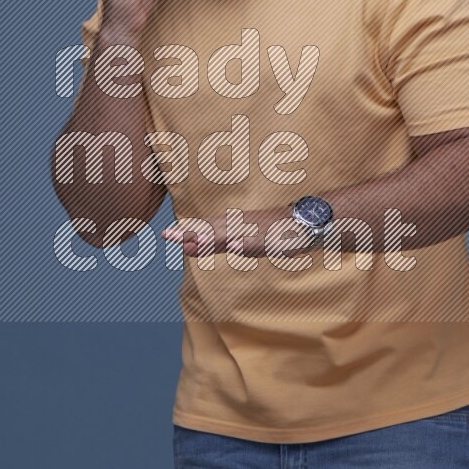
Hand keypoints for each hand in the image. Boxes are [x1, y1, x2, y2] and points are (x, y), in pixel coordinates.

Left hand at [160, 207, 315, 260]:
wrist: (303, 221)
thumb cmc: (272, 230)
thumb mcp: (240, 239)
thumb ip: (217, 244)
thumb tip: (188, 247)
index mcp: (231, 226)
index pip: (204, 229)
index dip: (186, 232)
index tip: (165, 235)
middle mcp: (238, 226)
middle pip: (210, 229)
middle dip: (189, 233)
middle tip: (166, 235)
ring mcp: (252, 231)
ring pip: (228, 234)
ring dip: (209, 237)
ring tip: (190, 240)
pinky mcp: (267, 238)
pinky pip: (253, 241)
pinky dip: (242, 243)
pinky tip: (233, 246)